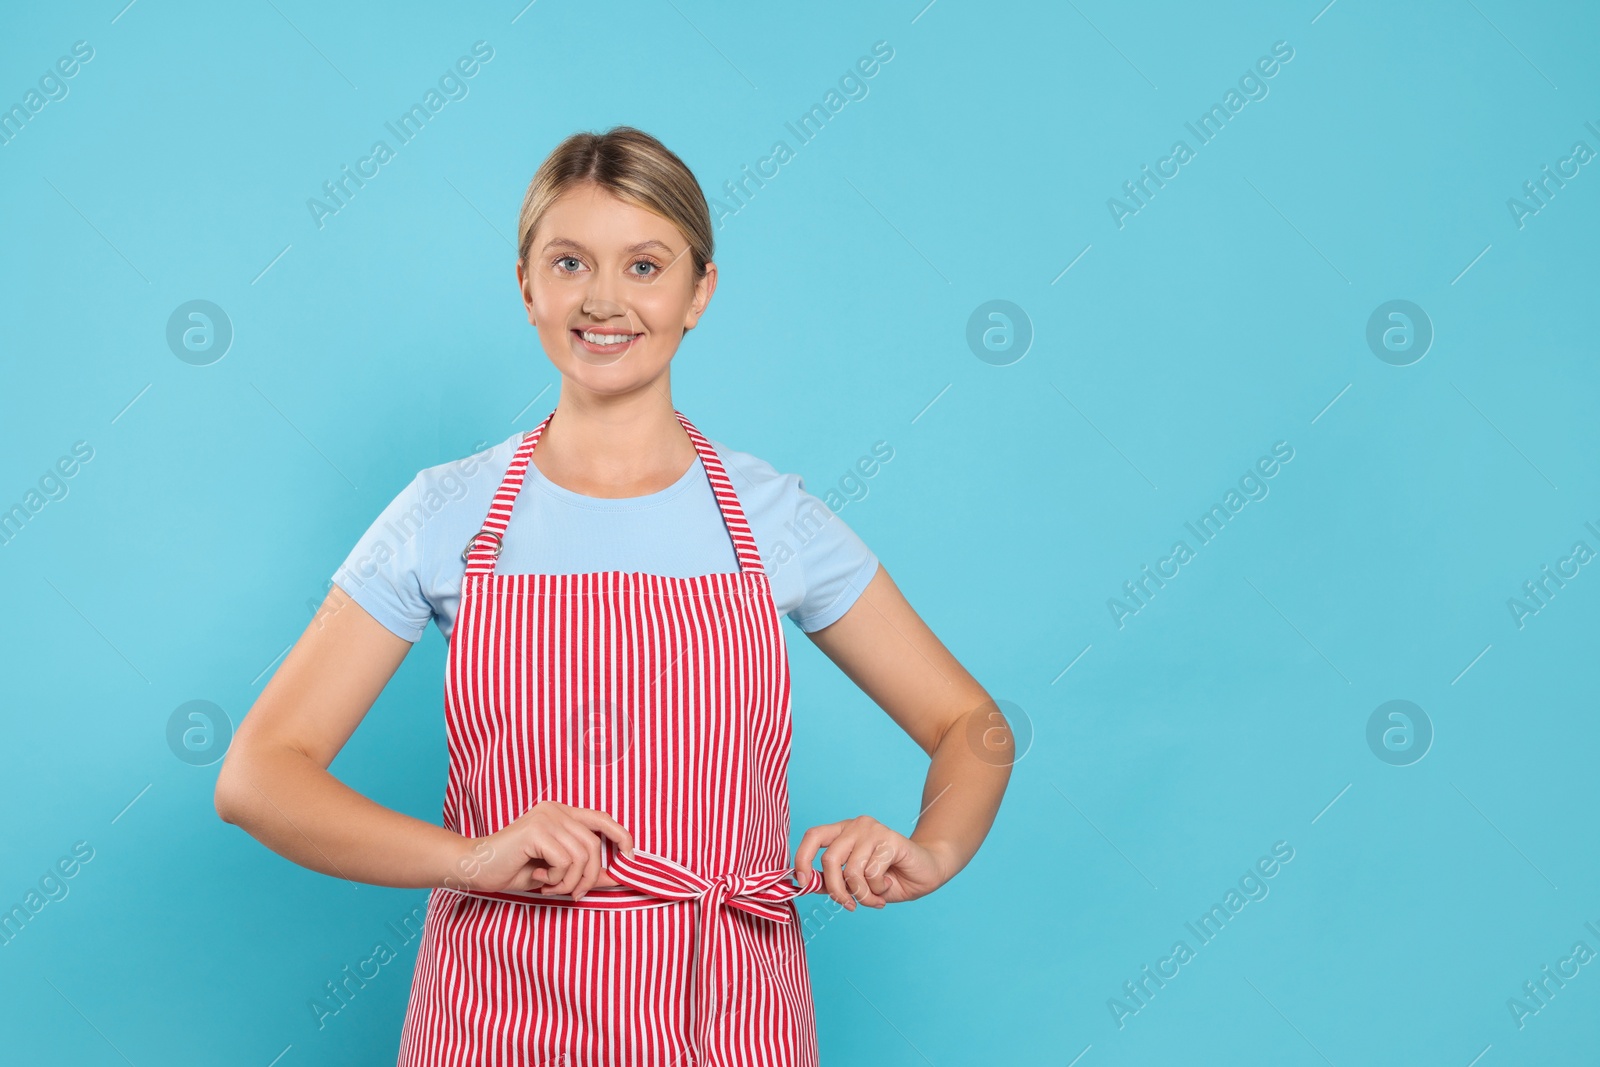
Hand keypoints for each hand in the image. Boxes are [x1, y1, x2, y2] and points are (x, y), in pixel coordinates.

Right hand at [449, 802, 632, 900]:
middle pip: (594, 844)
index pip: (602, 818)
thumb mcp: (557, 872)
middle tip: (574, 894)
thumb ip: (585, 871)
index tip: (630, 859)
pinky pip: (565, 860)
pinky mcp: (537, 829)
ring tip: (551, 886)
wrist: (475, 870)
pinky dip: (557, 878)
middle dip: (590, 876)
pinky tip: (540, 878)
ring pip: (582, 855)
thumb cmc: (514, 870)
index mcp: (561, 813)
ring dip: (570, 881)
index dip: (621, 836)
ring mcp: (546, 817)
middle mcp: (556, 809)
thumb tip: (618, 877)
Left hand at [794, 815, 948, 910]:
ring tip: (875, 897)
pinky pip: (872, 873)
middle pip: (829, 859)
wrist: (925, 873)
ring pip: (852, 870)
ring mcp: (874, 830)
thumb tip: (807, 885)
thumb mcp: (854, 882)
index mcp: (843, 831)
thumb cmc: (888, 878)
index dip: (802, 858)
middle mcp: (856, 826)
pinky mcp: (890, 839)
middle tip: (849, 905)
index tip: (802, 883)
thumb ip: (832, 880)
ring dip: (862, 894)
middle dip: (836, 890)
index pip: (813, 836)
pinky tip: (888, 886)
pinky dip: (878, 889)